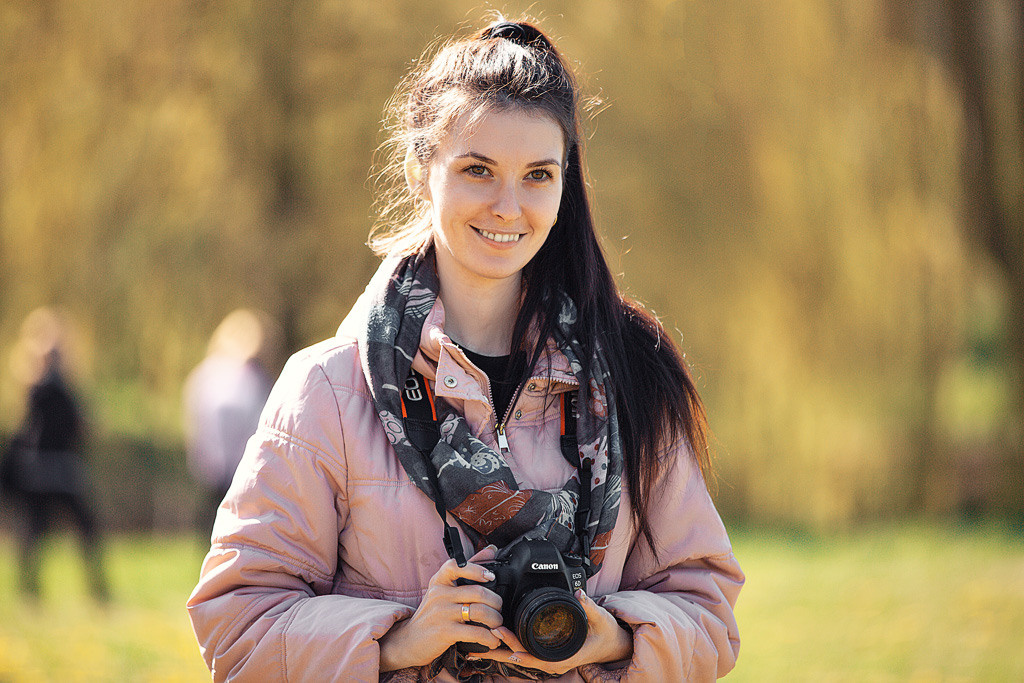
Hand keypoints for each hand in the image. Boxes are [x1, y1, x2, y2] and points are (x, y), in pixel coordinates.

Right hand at [378, 546, 502, 671]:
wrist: (410, 640)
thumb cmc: (432, 613)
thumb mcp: (443, 589)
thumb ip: (467, 570)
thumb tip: (491, 550)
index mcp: (439, 581)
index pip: (456, 566)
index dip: (477, 569)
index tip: (490, 577)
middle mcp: (439, 594)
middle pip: (477, 592)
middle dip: (496, 602)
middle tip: (499, 608)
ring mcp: (442, 613)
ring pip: (479, 611)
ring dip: (495, 619)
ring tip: (497, 624)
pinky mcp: (445, 632)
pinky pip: (475, 632)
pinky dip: (489, 637)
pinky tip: (493, 640)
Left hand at [466, 589, 632, 675]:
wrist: (613, 643)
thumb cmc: (606, 633)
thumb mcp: (600, 619)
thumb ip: (589, 607)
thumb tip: (580, 594)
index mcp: (565, 656)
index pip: (537, 657)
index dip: (519, 650)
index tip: (502, 640)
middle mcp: (554, 661)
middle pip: (523, 657)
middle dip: (502, 648)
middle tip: (484, 636)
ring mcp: (549, 658)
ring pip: (521, 656)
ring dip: (502, 649)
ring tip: (479, 645)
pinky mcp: (546, 652)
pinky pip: (525, 652)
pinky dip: (510, 647)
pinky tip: (495, 641)